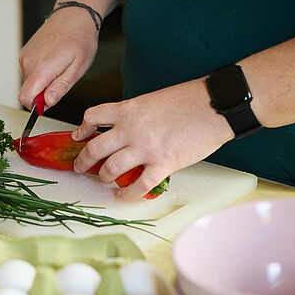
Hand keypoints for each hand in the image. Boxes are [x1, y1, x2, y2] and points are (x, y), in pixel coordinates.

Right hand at [18, 7, 99, 109]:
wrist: (74, 14)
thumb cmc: (80, 39)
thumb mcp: (77, 68)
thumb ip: (60, 88)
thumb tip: (47, 103)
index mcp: (41, 68)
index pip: (25, 98)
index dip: (37, 106)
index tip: (51, 100)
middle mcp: (28, 62)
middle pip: (28, 92)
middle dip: (43, 93)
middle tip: (63, 77)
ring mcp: (24, 56)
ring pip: (29, 83)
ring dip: (43, 82)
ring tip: (59, 66)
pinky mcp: (24, 53)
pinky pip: (29, 72)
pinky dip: (40, 73)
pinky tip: (53, 60)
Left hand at [71, 78, 235, 199]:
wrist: (215, 105)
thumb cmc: (189, 99)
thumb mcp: (152, 99)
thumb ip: (135, 114)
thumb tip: (125, 128)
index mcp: (128, 110)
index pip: (92, 117)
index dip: (82, 129)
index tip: (79, 136)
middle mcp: (131, 129)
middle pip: (94, 149)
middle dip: (83, 161)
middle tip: (81, 167)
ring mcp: (146, 148)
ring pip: (110, 169)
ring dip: (104, 177)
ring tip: (105, 179)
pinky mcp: (163, 164)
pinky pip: (138, 185)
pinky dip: (128, 194)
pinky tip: (124, 194)